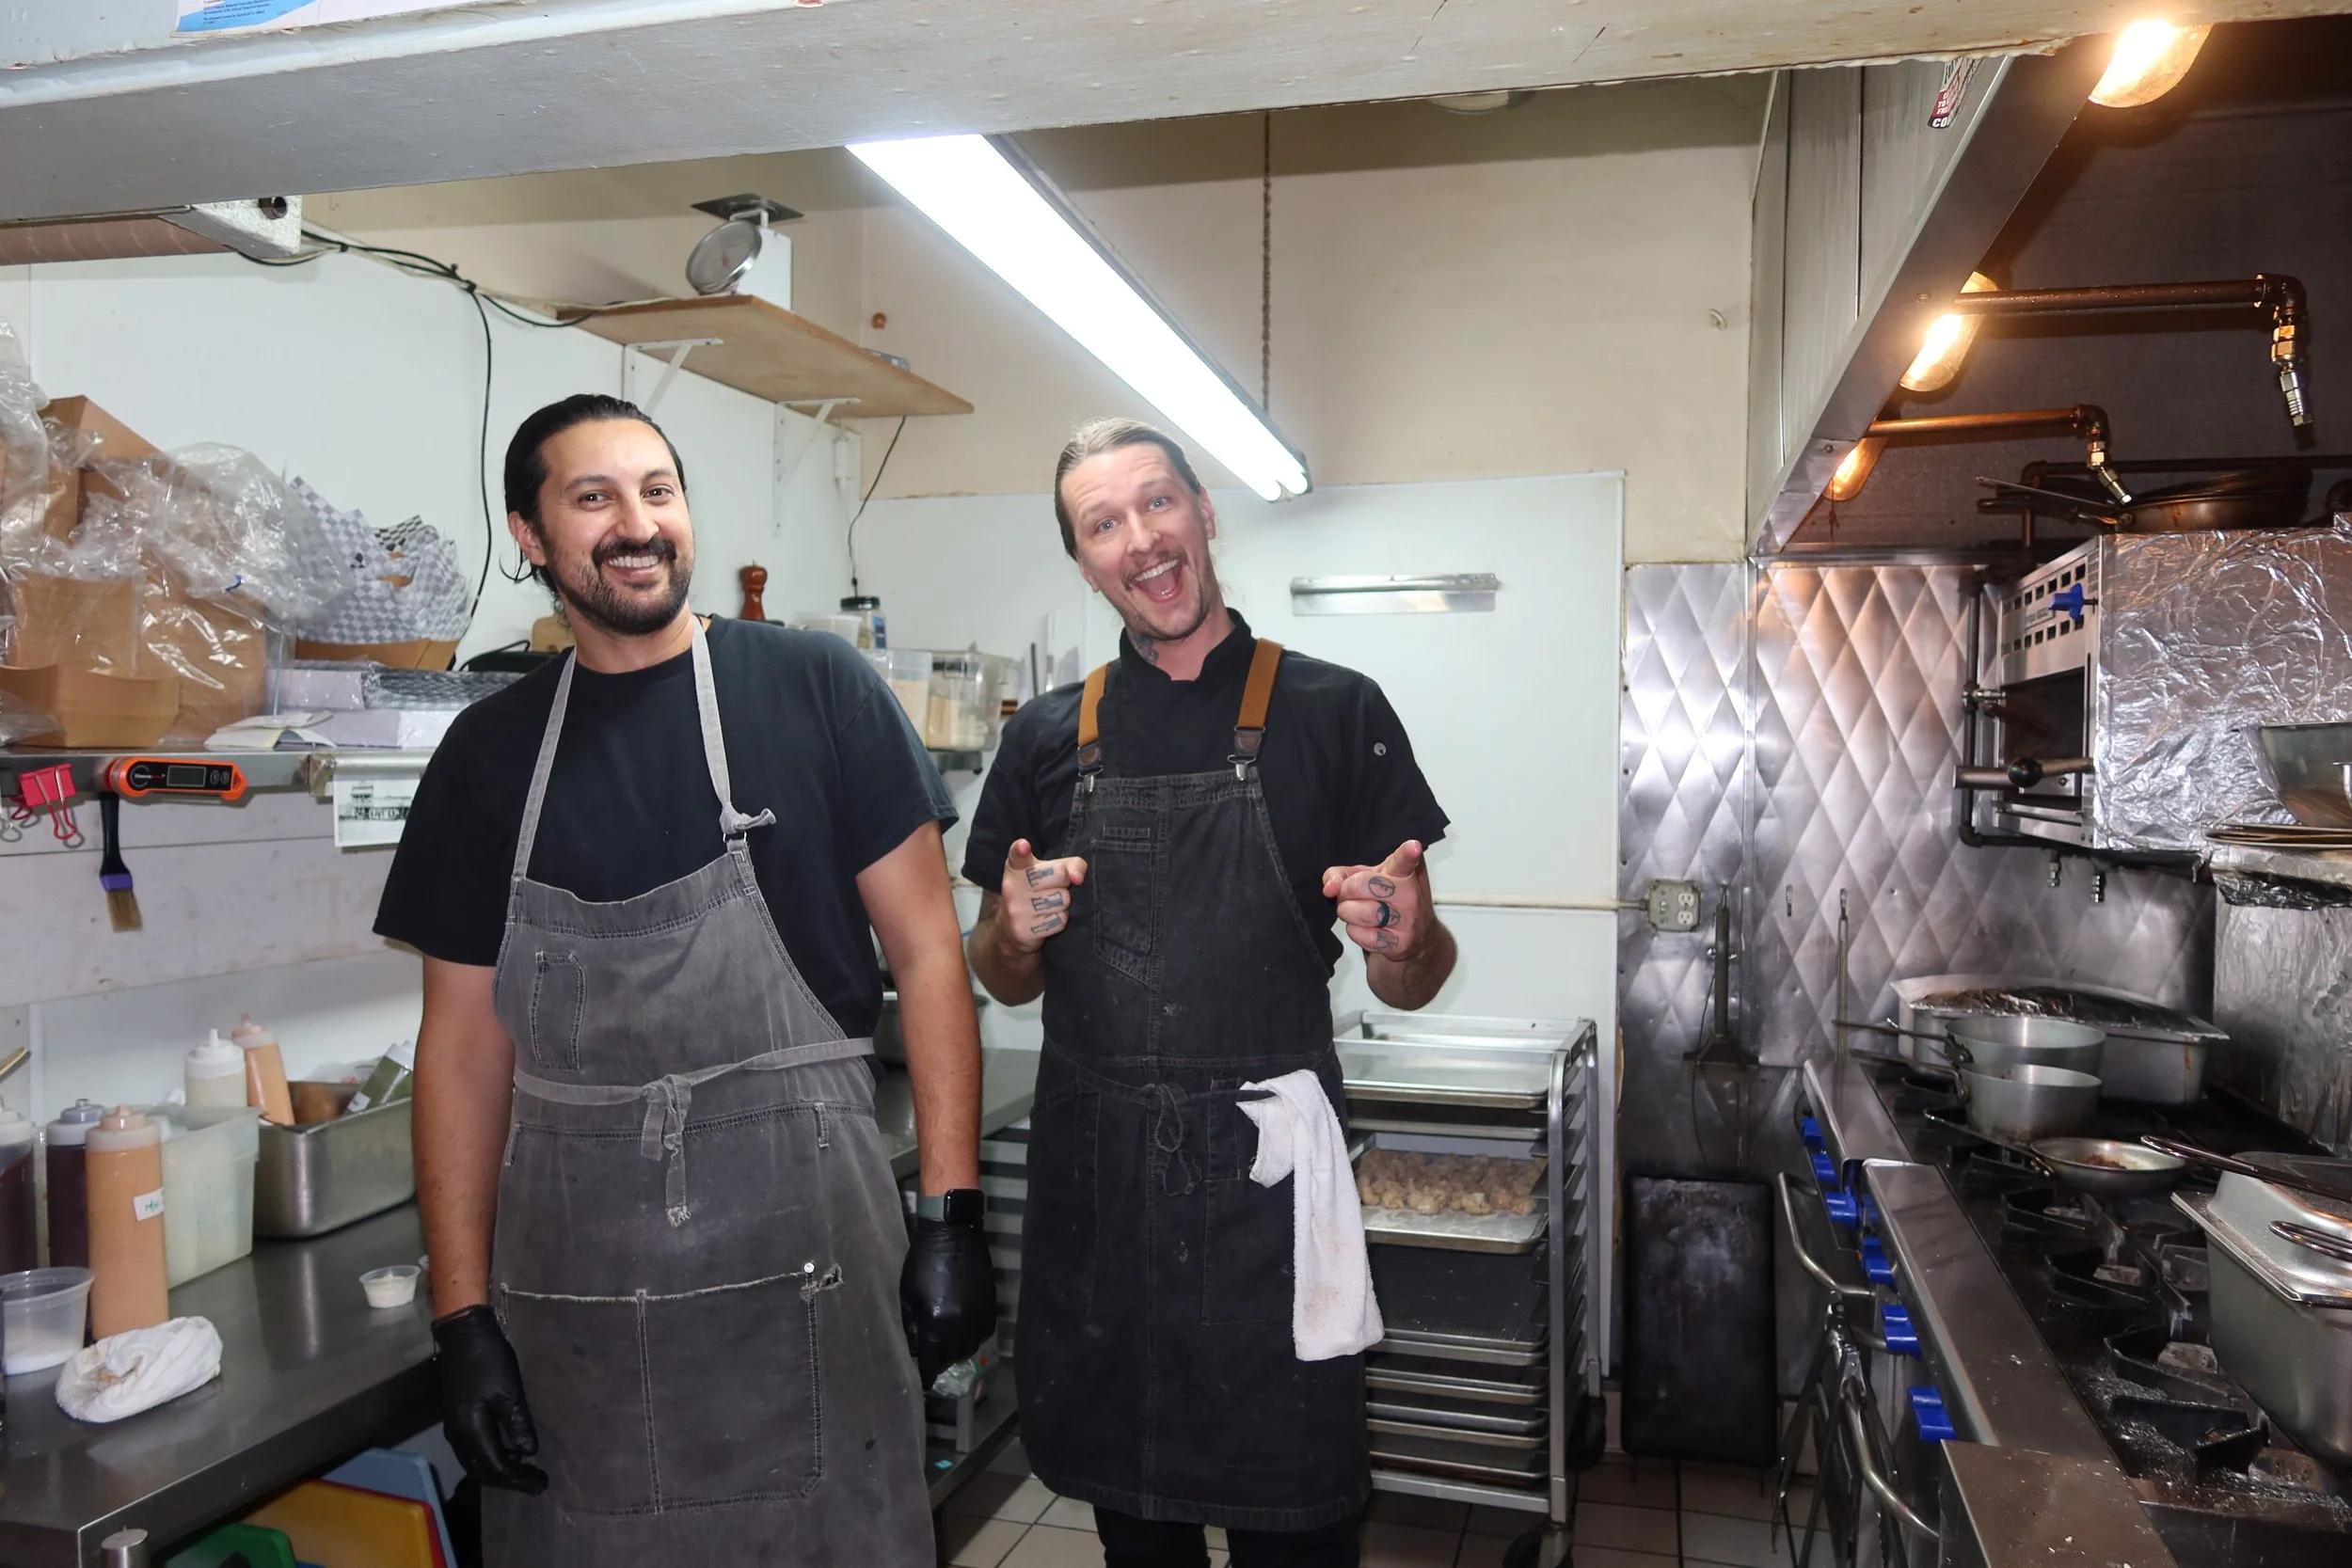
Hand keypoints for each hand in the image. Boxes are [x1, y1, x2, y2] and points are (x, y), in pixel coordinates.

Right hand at [432, 1305, 548, 1493]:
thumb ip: (518, 1424)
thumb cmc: (489, 1361)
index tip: (542, 1484)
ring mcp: (454, 1429)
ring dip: (498, 1470)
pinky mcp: (456, 1420)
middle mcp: (457, 1437)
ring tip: (525, 1471)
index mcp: (470, 1431)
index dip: (518, 1480)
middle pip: (482, 1471)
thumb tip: (529, 1453)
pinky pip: (473, 1451)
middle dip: (508, 1480)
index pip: (495, 1468)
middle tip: (536, 1482)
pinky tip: (509, 1452)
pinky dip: (491, 1458)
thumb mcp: (509, 1392)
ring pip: (475, 1463)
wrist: (464, 1336)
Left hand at [901, 1206, 997, 1388]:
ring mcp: (978, 1316)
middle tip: (933, 1356)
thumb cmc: (923, 1263)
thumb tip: (915, 1346)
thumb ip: (911, 1323)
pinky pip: (983, 1334)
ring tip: (948, 1344)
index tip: (924, 1383)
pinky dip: (973, 1337)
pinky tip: (964, 1330)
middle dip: (940, 1360)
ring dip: (957, 1350)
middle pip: (951, 1357)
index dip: (926, 1374)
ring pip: (969, 1348)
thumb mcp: (908, 1294)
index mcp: (935, 1323)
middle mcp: (959, 1326)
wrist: (954, 1236)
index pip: (930, 1360)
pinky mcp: (991, 1306)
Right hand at [996, 839, 1087, 954]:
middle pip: (1059, 875)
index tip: (1023, 846)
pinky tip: (1046, 919)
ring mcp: (1016, 909)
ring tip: (1048, 906)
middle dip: (1064, 883)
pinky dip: (1059, 921)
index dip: (1020, 850)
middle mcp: (1012, 886)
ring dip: (1063, 904)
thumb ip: (1071, 865)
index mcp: (1017, 867)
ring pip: (1062, 900)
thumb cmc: (1038, 892)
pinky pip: (1059, 920)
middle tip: (1051, 889)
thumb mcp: (1053, 872)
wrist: (1011, 929)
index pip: (1017, 856)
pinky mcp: (1023, 930)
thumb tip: (1078, 879)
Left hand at [1322, 841, 1431, 961]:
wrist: (1419, 936)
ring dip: (1348, 912)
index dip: (1408, 854)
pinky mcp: (1400, 944)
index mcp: (1404, 873)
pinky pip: (1360, 935)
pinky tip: (1365, 928)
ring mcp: (1407, 921)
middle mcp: (1410, 895)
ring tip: (1356, 910)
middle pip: (1364, 885)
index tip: (1413, 847)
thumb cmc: (1388, 899)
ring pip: (1360, 912)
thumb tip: (1329, 888)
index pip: (1405, 861)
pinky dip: (1354, 931)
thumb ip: (1343, 874)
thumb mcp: (1368, 878)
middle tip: (1350, 893)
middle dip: (1347, 890)